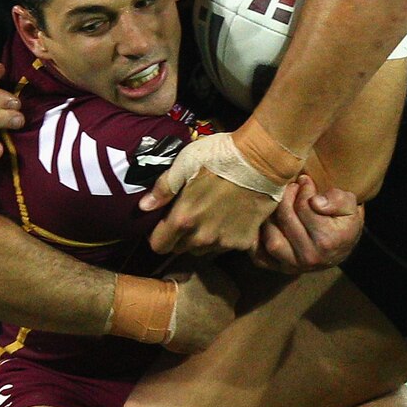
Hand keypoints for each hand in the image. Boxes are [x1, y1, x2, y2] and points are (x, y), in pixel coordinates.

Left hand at [140, 164, 277, 256]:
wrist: (262, 161)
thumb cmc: (219, 156)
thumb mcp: (185, 163)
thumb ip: (163, 188)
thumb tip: (144, 206)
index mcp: (183, 219)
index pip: (158, 245)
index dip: (157, 235)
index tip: (163, 222)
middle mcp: (202, 238)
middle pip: (180, 249)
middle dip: (179, 236)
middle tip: (187, 214)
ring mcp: (224, 243)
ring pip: (203, 250)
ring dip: (201, 238)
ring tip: (208, 215)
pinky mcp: (244, 242)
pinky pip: (226, 246)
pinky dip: (224, 236)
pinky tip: (229, 216)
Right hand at [165, 264, 239, 353]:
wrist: (164, 309)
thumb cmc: (181, 281)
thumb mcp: (197, 263)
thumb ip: (209, 265)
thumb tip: (210, 262)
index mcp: (232, 292)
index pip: (229, 289)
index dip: (215, 287)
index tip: (202, 286)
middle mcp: (230, 314)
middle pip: (222, 309)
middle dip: (211, 306)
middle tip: (193, 300)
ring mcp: (217, 333)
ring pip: (211, 325)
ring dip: (202, 320)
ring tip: (185, 314)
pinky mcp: (202, 347)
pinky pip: (199, 338)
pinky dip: (192, 333)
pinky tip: (180, 326)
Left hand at [255, 176, 363, 272]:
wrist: (342, 245)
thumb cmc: (344, 220)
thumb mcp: (350, 205)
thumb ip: (337, 200)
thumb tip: (315, 202)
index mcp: (328, 241)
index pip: (304, 207)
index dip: (304, 188)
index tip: (305, 181)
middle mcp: (310, 257)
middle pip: (286, 218)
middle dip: (286, 196)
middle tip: (290, 187)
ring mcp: (293, 265)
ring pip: (271, 238)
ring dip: (271, 216)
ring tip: (279, 203)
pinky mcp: (279, 267)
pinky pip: (259, 256)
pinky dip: (255, 241)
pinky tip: (261, 223)